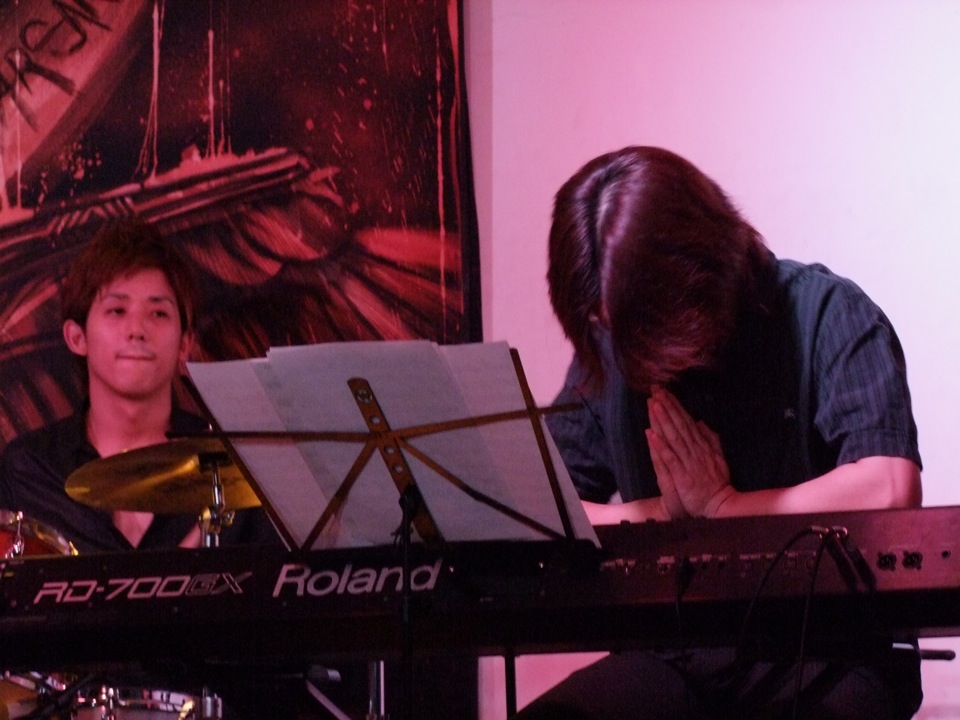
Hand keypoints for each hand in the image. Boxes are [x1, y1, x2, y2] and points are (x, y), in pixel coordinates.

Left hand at [646, 386, 735, 517]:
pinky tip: (650, 434)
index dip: (674, 405)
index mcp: (702, 445)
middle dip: (667, 406)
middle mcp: (695, 450)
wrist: (720, 504)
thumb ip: (710, 438)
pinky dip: (661, 446)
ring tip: (653, 404)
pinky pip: (670, 458)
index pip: (686, 421)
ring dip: (663, 420)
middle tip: (655, 389)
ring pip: (674, 437)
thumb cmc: (717, 482)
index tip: (664, 391)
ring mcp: (688, 462)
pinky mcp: (682, 475)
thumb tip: (701, 421)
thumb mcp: (718, 456)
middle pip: (679, 424)